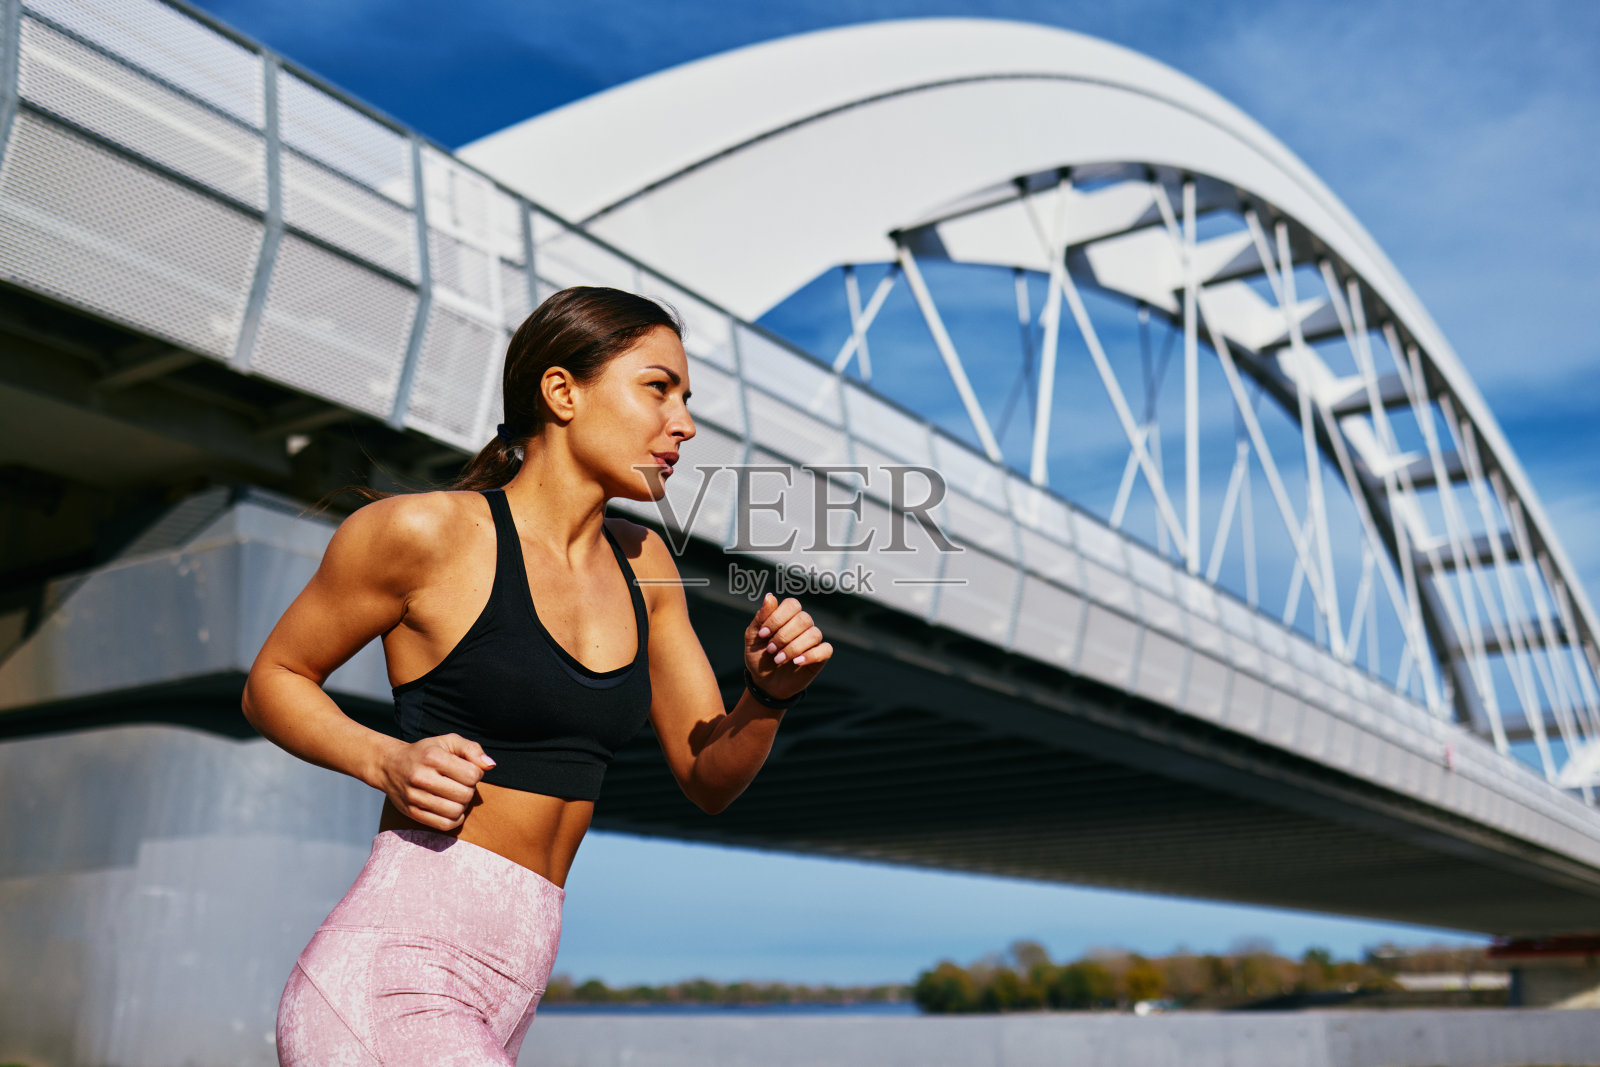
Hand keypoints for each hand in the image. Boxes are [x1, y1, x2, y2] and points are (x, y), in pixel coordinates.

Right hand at [377, 733, 495, 830]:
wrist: (390, 765)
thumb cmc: (426, 752)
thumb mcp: (448, 741)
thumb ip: (472, 749)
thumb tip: (490, 765)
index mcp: (433, 757)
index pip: (472, 775)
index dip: (476, 774)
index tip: (468, 771)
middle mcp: (422, 777)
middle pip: (465, 795)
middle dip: (470, 790)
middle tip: (462, 784)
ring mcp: (414, 797)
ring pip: (456, 811)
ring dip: (462, 805)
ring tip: (456, 796)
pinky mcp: (411, 812)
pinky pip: (444, 825)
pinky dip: (454, 819)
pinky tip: (452, 809)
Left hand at [745, 593, 832, 700]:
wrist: (764, 682)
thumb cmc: (758, 657)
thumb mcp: (753, 637)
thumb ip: (761, 617)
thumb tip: (770, 596)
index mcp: (787, 616)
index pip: (792, 604)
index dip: (778, 618)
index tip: (764, 634)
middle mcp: (803, 624)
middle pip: (803, 619)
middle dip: (784, 636)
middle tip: (771, 650)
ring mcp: (812, 640)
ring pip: (814, 634)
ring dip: (794, 648)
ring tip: (779, 659)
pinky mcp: (820, 656)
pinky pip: (826, 649)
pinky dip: (811, 655)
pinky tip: (797, 662)